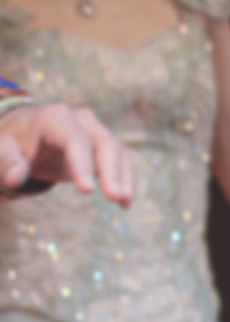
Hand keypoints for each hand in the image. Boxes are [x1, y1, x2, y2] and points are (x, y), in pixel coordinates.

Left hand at [0, 102, 135, 202]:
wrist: (25, 134)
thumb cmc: (13, 143)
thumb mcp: (2, 150)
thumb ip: (8, 162)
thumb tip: (16, 178)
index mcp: (54, 118)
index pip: (74, 140)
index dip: (83, 164)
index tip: (87, 192)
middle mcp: (80, 120)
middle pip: (104, 143)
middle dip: (111, 171)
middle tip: (113, 198)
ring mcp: (95, 131)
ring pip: (118, 151)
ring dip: (124, 177)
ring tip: (124, 203)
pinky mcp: (104, 145)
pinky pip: (121, 160)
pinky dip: (126, 180)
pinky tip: (125, 203)